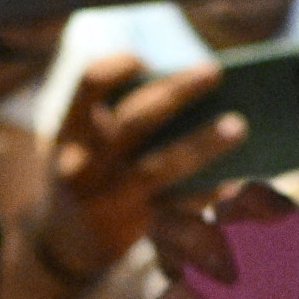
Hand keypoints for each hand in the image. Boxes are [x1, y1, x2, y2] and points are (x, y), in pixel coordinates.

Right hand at [31, 54, 247, 281]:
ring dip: (202, 144)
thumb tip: (192, 85)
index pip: (87, 86)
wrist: (59, 241)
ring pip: (159, 168)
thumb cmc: (87, 171)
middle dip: (176, 93)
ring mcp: (107, 198)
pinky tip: (237, 182)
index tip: (144, 58)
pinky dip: (208, 195)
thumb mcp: (83, 142)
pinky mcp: (132, 227)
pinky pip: (177, 208)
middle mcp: (83, 164)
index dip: (116, 68)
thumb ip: (117, 117)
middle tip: (213, 71)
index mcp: (69, 132)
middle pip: (134, 121)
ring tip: (238, 125)